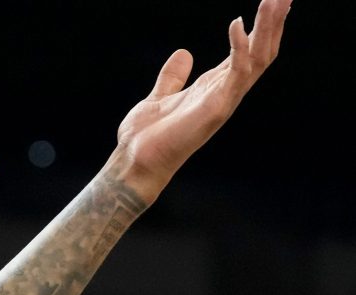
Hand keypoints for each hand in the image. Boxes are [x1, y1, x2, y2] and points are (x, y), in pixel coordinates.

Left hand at [112, 0, 288, 198]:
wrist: (134, 162)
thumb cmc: (146, 136)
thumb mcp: (160, 96)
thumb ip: (173, 76)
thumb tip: (183, 54)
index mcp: (214, 87)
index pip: (247, 52)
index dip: (261, 28)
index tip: (273, 2)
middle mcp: (225, 92)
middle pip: (261, 52)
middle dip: (273, 23)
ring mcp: (224, 100)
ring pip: (257, 59)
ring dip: (267, 29)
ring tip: (276, 0)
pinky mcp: (215, 108)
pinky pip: (235, 73)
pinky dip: (238, 48)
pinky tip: (237, 24)